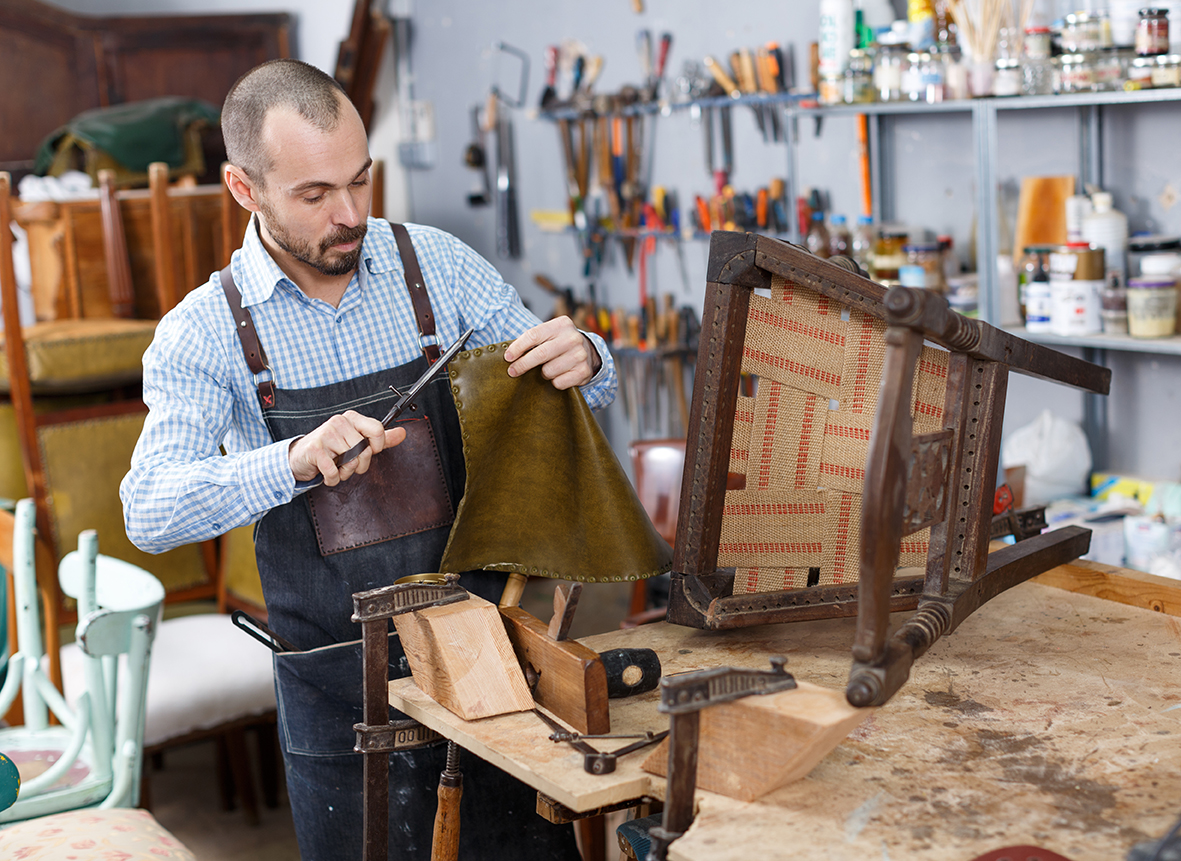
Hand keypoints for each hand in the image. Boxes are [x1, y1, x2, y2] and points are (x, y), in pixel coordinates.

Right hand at [288, 410, 406, 485]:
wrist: (300, 456)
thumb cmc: (332, 450)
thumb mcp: (357, 441)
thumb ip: (379, 439)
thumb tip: (403, 433)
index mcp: (352, 418)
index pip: (378, 430)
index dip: (376, 447)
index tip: (367, 452)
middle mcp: (339, 422)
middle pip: (365, 450)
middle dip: (359, 465)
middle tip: (347, 463)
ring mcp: (326, 434)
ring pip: (351, 462)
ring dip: (345, 473)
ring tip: (336, 466)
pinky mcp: (315, 449)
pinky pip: (334, 472)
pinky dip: (333, 479)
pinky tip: (327, 473)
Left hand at [504, 316, 601, 389]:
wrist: (588, 352)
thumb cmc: (560, 343)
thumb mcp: (550, 334)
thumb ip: (533, 340)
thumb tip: (509, 355)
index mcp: (561, 324)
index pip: (533, 335)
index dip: (517, 348)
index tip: (508, 358)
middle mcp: (572, 338)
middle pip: (540, 354)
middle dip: (522, 365)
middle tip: (513, 371)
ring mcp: (580, 355)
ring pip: (548, 371)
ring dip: (542, 374)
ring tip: (548, 369)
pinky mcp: (583, 372)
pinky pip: (558, 382)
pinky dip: (554, 382)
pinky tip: (559, 375)